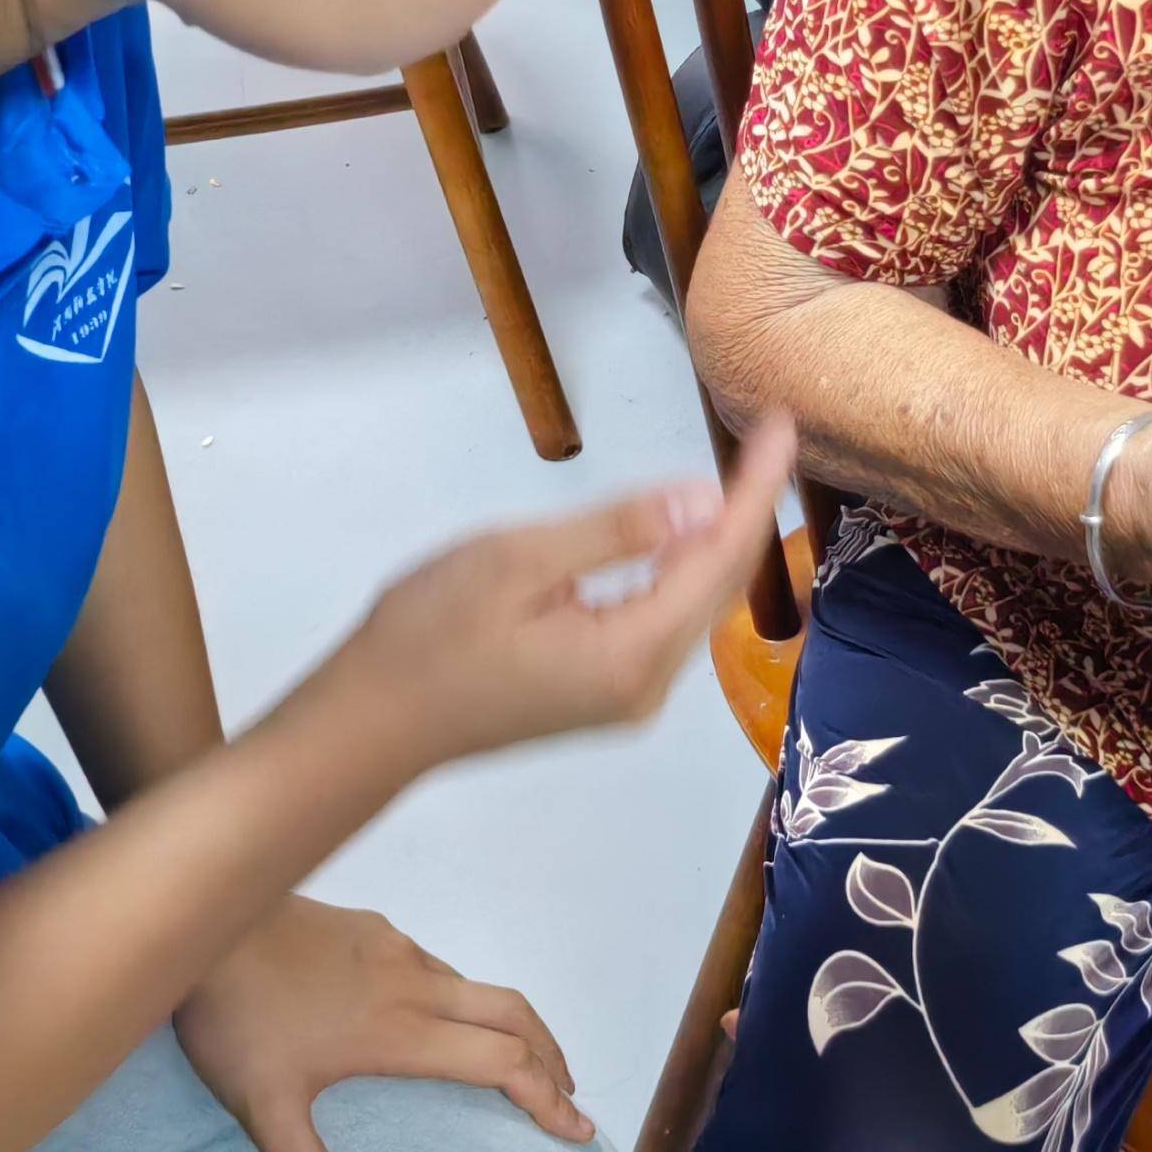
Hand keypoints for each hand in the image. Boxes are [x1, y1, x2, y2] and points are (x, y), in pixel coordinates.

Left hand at [175, 897, 588, 1151]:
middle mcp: (413, 984)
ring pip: (474, 986)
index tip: (577, 1128)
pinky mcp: (368, 926)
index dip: (547, 1097)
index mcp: (402, 1031)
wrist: (206, 921)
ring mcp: (393, 948)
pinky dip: (462, 999)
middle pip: (512, 1013)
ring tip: (510, 1058)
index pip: (502, 1061)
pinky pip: (434, 965)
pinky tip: (430, 1013)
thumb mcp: (261, 1108)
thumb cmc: (235, 1016)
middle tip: (568, 1094)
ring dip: (509, 1024)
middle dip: (551, 1055)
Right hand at [326, 415, 797, 761]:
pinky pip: (663, 624)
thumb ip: (615, 531)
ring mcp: (627, 699)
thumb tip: (704, 500)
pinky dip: (680, 573)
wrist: (369, 724)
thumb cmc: (428, 635)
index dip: (754, 490)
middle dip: (747, 511)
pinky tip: (680, 536)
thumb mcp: (516, 562)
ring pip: (693, 608)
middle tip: (768, 438)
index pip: (719, 559)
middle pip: (718, 588)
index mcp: (633, 654)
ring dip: (716, 542)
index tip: (782, 427)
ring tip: (741, 473)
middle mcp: (647, 686)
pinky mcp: (603, 696)